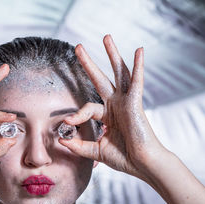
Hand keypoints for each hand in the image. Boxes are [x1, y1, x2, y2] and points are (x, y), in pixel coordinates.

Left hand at [59, 35, 166, 182]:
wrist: (143, 165)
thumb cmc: (125, 158)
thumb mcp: (96, 151)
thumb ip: (79, 145)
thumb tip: (61, 139)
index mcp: (108, 115)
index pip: (87, 108)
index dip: (76, 114)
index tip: (67, 122)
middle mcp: (116, 105)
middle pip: (100, 79)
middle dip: (89, 64)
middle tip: (78, 47)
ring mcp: (126, 102)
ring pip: (118, 73)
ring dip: (113, 55)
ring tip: (106, 38)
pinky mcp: (136, 103)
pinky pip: (136, 82)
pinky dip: (138, 67)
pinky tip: (139, 51)